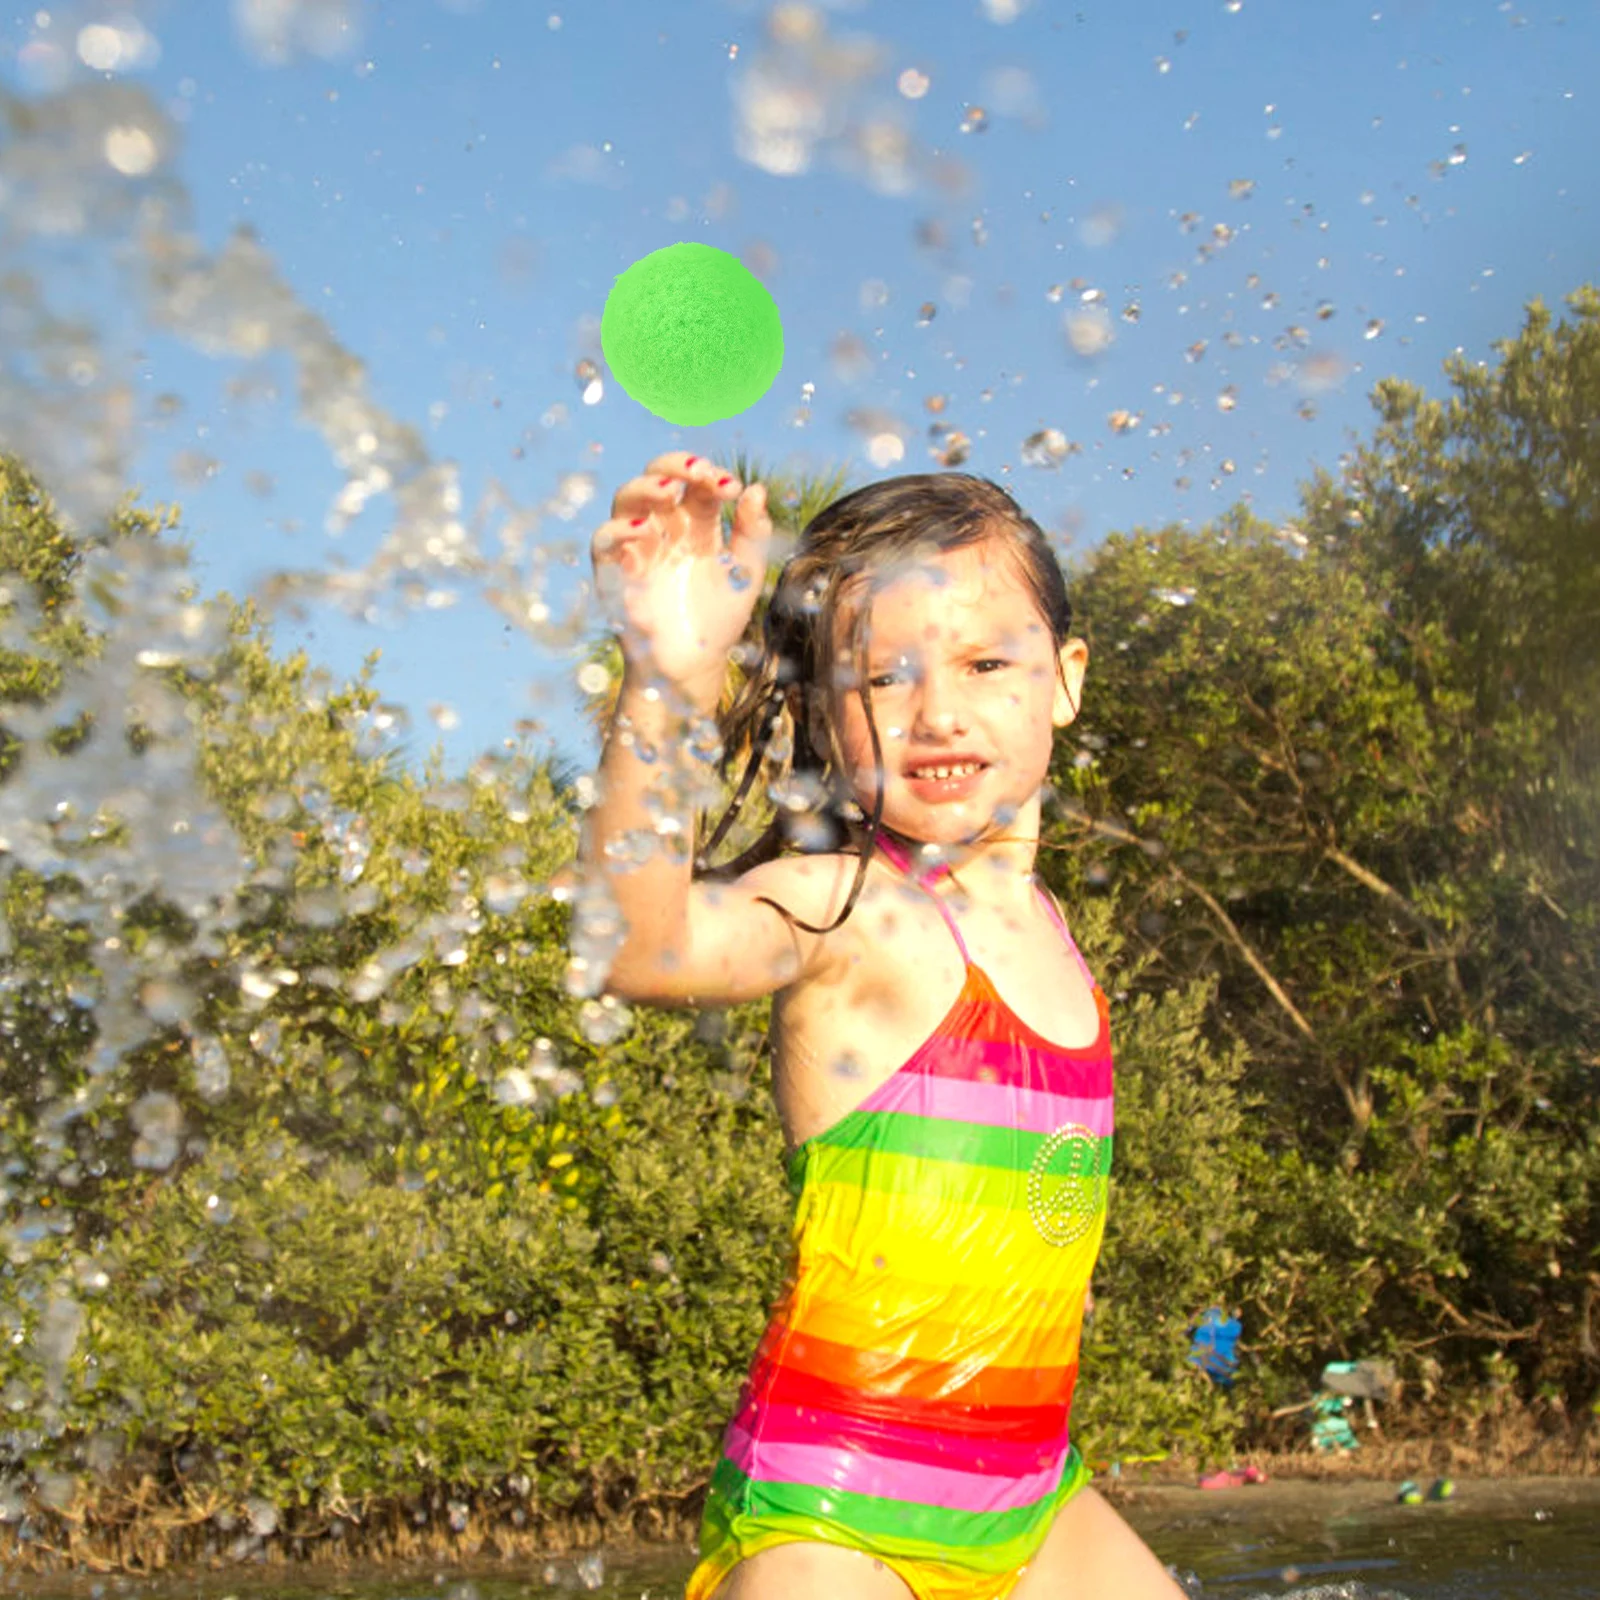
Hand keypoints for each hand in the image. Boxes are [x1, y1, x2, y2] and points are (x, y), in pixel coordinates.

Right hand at [591, 453, 771, 702]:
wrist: (694, 666)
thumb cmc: (718, 620)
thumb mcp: (745, 574)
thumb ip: (753, 532)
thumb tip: (757, 489)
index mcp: (695, 525)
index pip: (696, 483)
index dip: (711, 475)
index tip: (731, 488)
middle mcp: (663, 529)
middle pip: (656, 477)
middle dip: (674, 465)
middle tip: (700, 473)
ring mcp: (636, 547)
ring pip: (626, 498)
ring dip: (645, 486)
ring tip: (670, 491)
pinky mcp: (614, 572)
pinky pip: (603, 540)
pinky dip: (618, 529)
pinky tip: (642, 529)